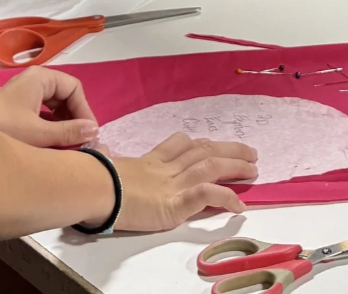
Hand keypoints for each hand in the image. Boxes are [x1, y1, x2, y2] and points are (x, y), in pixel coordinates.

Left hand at [0, 67, 98, 148]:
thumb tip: (95, 130)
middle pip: (65, 97)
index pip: (74, 88)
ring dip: (63, 125)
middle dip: (74, 119)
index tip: (90, 134)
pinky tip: (53, 145)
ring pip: (54, 107)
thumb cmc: (3, 131)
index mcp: (40, 78)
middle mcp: (33, 82)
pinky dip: (51, 128)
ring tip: (69, 146)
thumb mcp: (39, 134)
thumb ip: (69, 133)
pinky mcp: (16, 110)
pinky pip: (42, 115)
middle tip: (82, 142)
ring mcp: (23, 95)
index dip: (85, 110)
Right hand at [106, 133, 257, 232]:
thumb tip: (100, 148)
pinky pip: (207, 196)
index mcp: (150, 161)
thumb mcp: (105, 164)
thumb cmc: (94, 179)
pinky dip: (226, 198)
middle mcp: (166, 169)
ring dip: (235, 167)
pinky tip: (240, 205)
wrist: (94, 189)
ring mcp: (172, 185)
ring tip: (254, 170)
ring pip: (211, 167)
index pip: (180, 145)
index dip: (199, 144)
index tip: (211, 143)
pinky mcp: (175, 204)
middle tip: (249, 152)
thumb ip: (108, 157)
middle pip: (203, 151)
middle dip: (229, 150)